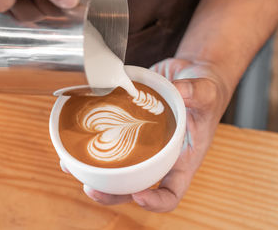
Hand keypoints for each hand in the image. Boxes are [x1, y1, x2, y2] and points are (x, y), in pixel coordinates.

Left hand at [60, 58, 231, 211]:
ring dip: (94, 173)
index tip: (139, 195)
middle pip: (136, 186)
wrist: (191, 75)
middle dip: (113, 193)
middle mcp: (159, 157)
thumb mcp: (207, 91)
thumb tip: (180, 90)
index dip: (156, 202)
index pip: (172, 193)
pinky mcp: (128, 126)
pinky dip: (90, 143)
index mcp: (181, 159)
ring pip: (117, 168)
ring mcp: (142, 144)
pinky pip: (109, 141)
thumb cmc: (205, 91)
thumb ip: (198, 93)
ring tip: (70, 168)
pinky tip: (72, 141)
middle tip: (91, 189)